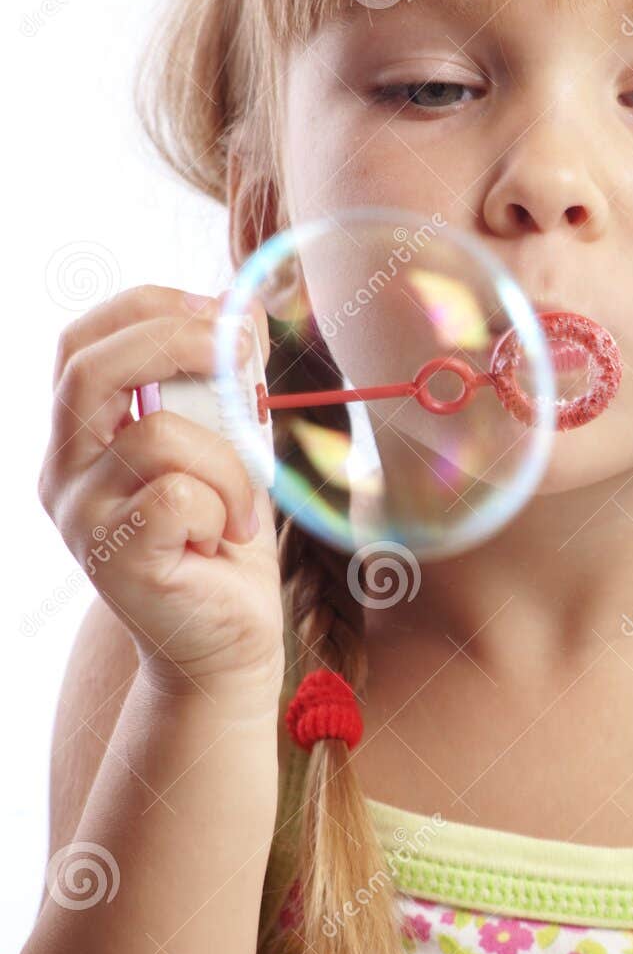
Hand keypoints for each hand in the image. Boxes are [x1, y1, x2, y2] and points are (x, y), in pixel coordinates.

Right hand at [39, 284, 284, 697]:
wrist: (226, 643)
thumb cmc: (224, 541)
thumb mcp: (226, 448)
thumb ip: (224, 391)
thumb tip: (248, 316)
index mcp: (80, 436)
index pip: (81, 344)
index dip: (146, 309)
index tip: (218, 312)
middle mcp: (62, 471)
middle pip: (90, 369)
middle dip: (176, 340)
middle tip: (242, 351)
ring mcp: (81, 517)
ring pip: (158, 435)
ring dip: (229, 458)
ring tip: (243, 506)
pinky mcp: (114, 560)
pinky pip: (177, 495)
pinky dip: (222, 505)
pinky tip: (223, 540)